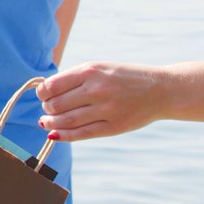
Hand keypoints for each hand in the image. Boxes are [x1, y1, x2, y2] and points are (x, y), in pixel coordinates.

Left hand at [37, 62, 164, 141]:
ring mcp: (106, 109)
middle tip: (48, 110)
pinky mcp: (114, 127)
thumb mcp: (100, 68)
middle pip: (56, 105)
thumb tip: (45, 93)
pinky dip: (64, 135)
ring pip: (66, 121)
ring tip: (46, 122)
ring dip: (51, 123)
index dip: (42, 93)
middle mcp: (97, 89)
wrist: (161, 89)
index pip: (52, 86)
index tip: (44, 96)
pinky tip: (54, 134)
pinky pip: (82, 134)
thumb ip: (74, 78)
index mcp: (90, 71)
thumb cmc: (124, 78)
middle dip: (47, 109)